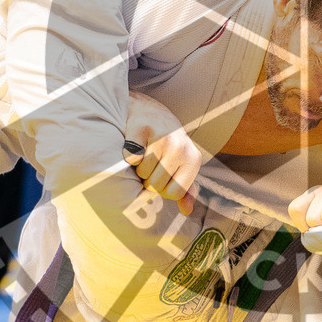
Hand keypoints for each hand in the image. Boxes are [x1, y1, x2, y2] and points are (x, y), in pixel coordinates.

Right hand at [123, 92, 201, 215]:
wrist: (150, 110)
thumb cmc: (167, 143)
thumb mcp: (181, 164)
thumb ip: (185, 188)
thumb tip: (186, 210)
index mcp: (193, 159)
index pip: (173, 193)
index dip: (161, 191)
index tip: (159, 178)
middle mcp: (181, 147)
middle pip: (155, 185)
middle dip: (147, 179)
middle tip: (150, 163)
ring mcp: (162, 137)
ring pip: (142, 172)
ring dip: (137, 167)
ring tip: (143, 152)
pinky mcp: (142, 127)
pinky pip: (131, 157)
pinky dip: (127, 154)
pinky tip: (134, 143)